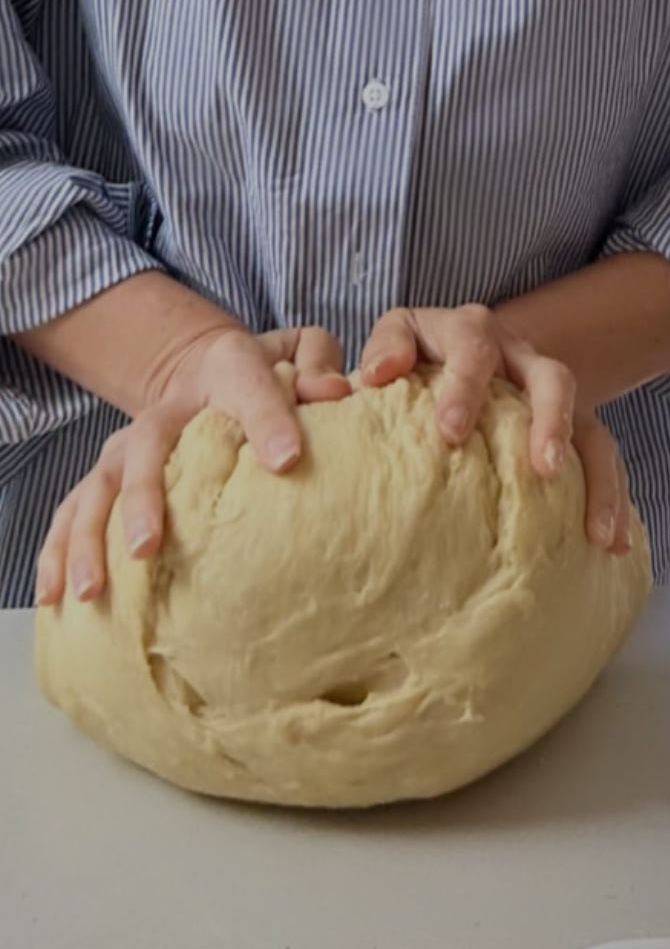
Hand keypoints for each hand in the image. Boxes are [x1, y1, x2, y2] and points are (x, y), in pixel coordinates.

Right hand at [34, 323, 349, 606]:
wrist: (205, 367)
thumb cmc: (263, 374)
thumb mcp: (298, 352)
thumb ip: (317, 364)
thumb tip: (334, 390)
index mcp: (226, 373)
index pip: (250, 390)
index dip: (269, 420)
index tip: (288, 460)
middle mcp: (167, 411)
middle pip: (146, 449)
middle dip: (141, 499)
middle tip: (145, 547)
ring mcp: (128, 446)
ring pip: (97, 488)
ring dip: (87, 538)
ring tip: (89, 591)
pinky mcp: (107, 478)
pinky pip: (73, 514)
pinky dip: (58, 553)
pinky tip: (55, 597)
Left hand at [359, 302, 632, 554]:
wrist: (464, 351)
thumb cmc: (413, 362)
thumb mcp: (394, 342)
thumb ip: (384, 353)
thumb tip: (374, 378)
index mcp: (467, 332)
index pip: (470, 345)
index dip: (463, 383)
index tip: (449, 433)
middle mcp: (518, 355)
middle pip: (548, 376)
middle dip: (547, 420)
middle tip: (539, 466)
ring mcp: (549, 390)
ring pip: (587, 421)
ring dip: (590, 470)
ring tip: (592, 528)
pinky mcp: (572, 425)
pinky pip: (601, 456)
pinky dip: (609, 496)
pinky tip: (608, 546)